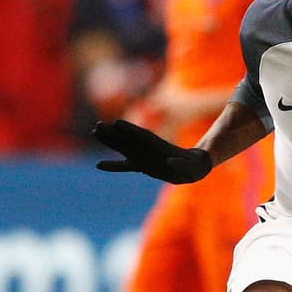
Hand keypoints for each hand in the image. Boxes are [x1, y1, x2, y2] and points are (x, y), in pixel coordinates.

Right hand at [93, 118, 212, 183]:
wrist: (195, 167)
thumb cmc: (194, 165)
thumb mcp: (192, 166)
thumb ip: (180, 165)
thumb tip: (171, 163)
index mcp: (161, 150)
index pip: (143, 138)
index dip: (131, 131)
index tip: (117, 123)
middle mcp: (150, 152)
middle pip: (129, 141)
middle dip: (114, 135)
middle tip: (97, 126)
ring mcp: (145, 158)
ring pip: (125, 148)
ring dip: (111, 141)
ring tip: (96, 132)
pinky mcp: (143, 167)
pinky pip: (126, 166)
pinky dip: (114, 166)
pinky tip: (99, 165)